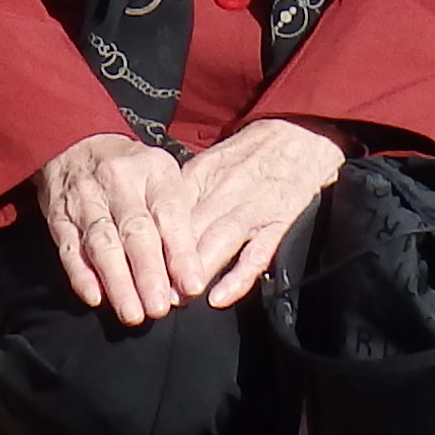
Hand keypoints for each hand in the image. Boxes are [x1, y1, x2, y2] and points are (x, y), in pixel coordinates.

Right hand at [36, 133, 191, 325]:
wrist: (74, 143)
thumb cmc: (132, 171)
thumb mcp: (163, 178)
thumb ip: (179, 222)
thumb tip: (191, 277)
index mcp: (152, 170)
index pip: (169, 213)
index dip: (180, 252)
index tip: (192, 286)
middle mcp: (117, 181)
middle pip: (134, 230)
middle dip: (148, 272)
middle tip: (159, 308)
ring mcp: (85, 199)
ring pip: (101, 243)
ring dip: (117, 281)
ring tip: (132, 313)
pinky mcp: (58, 216)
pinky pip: (68, 247)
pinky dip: (80, 274)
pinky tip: (94, 297)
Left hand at [159, 118, 346, 310]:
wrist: (301, 132)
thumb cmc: (252, 150)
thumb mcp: (211, 159)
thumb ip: (185, 190)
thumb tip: (154, 221)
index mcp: (202, 176)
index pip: (167, 213)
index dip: (149, 242)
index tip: (133, 266)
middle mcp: (223, 192)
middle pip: (188, 232)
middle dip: (166, 264)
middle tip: (147, 294)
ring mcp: (253, 209)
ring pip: (217, 243)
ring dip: (195, 272)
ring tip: (176, 301)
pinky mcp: (279, 224)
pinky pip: (256, 255)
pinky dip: (238, 278)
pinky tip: (220, 298)